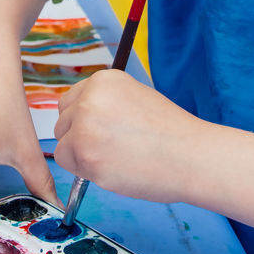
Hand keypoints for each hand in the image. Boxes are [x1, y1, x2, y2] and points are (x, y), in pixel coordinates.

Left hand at [52, 69, 200, 203]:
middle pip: (62, 122)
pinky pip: (70, 166)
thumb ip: (105, 103)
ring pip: (63, 145)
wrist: (191, 156)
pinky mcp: (85, 155)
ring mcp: (85, 126)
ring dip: (82, 157)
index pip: (72, 100)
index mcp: (104, 80)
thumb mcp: (135, 98)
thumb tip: (80, 118)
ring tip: (116, 159)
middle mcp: (90, 98)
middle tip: (111, 149)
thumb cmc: (170, 133)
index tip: (102, 132)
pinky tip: (114, 169)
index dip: (84, 121)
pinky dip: (86, 172)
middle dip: (79, 138)